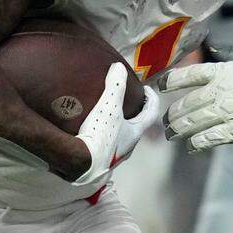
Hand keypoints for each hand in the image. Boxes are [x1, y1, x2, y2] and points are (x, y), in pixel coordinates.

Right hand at [71, 62, 160, 185]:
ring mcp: (114, 156)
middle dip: (135, 112)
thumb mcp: (109, 107)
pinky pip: (106, 144)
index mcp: (135, 133)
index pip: (151, 113)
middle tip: (128, 100)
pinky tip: (92, 129)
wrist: (80, 164)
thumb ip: (115, 86)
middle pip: (137, 126)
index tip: (147, 89)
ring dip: (119, 125)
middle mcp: (128, 146)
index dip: (152, 99)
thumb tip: (119, 67)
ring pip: (122, 137)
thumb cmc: (100, 136)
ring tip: (108, 113)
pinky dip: (104, 134)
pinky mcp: (100, 161)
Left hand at [159, 48, 232, 151]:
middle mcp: (221, 91)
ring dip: (179, 131)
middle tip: (165, 121)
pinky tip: (192, 146)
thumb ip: (232, 56)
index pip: (188, 75)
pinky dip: (197, 143)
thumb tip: (214, 52)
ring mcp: (228, 113)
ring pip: (193, 124)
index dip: (170, 82)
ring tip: (172, 135)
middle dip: (172, 115)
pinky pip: (209, 139)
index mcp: (225, 70)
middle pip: (185, 104)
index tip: (160, 86)